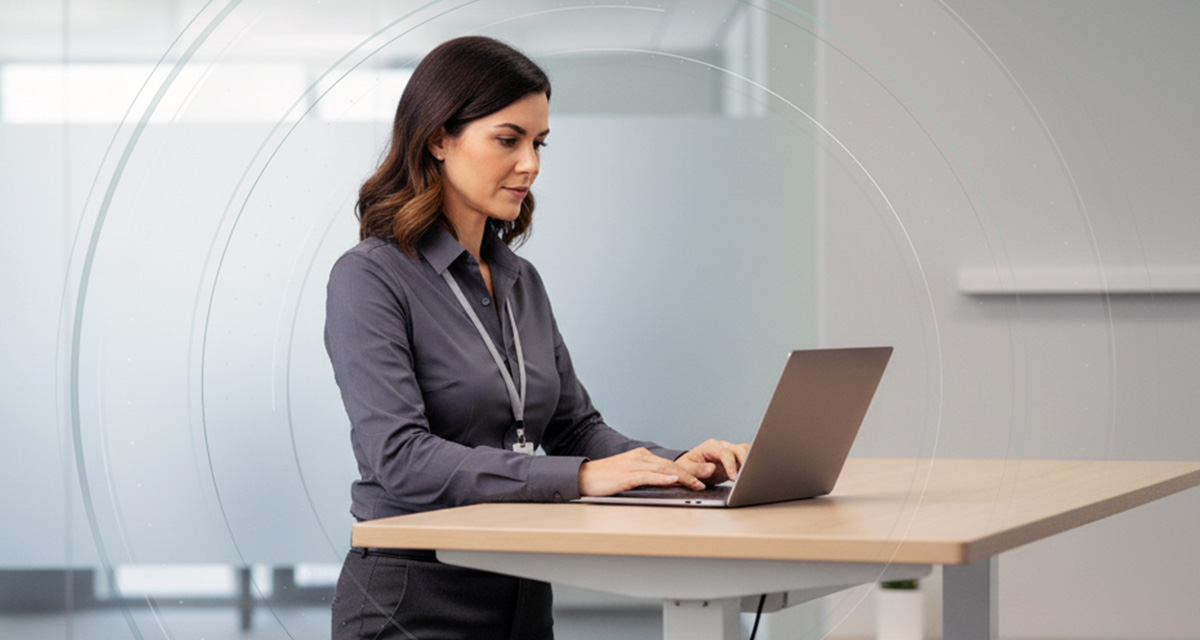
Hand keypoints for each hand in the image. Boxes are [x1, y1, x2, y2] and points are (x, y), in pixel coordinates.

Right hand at [578, 447, 706, 496]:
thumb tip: (665, 486)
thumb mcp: (629, 477)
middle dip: (692, 471)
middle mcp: (640, 457)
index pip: (670, 464)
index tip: (703, 475)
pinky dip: (663, 478)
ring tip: (697, 483)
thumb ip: (646, 478)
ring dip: (683, 477)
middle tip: (709, 476)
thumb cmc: (604, 480)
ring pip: (664, 469)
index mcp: (642, 457)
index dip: (688, 469)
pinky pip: (649, 476)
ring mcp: (634, 465)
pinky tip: (673, 481)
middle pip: (671, 465)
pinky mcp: (627, 475)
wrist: (583, 477)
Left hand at [676, 439, 749, 484]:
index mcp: (710, 447)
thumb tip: (711, 468)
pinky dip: (752, 464)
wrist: (690, 469)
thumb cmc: (686, 467)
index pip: (724, 453)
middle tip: (747, 476)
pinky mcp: (736, 460)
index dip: (730, 465)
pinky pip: (749, 458)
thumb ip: (696, 469)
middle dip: (745, 461)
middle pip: (739, 449)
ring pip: (747, 451)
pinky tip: (753, 474)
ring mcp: (731, 452)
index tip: (734, 478)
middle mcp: (723, 447)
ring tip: (753, 474)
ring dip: (751, 461)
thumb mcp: (685, 469)